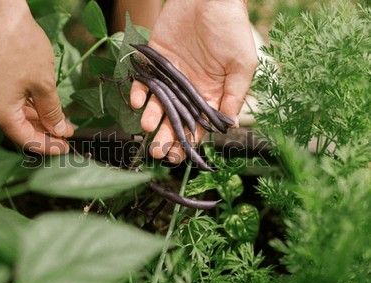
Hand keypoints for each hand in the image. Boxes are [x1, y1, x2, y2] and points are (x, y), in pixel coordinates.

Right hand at [0, 0, 73, 153]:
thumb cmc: (20, 47)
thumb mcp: (44, 85)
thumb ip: (52, 112)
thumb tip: (60, 130)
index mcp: (0, 112)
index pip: (27, 140)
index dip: (49, 147)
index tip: (66, 148)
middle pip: (21, 129)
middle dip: (46, 133)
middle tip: (67, 136)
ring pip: (18, 115)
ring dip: (40, 120)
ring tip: (61, 121)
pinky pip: (13, 101)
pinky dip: (30, 106)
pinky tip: (46, 106)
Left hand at [130, 0, 256, 162]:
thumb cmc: (231, 29)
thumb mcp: (241, 65)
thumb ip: (234, 96)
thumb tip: (230, 127)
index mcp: (210, 95)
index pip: (197, 126)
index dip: (187, 143)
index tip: (177, 156)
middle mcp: (188, 90)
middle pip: (174, 120)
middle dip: (165, 137)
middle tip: (157, 151)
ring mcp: (170, 77)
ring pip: (157, 104)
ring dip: (151, 118)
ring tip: (147, 125)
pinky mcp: (155, 61)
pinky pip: (144, 81)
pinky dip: (139, 92)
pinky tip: (138, 101)